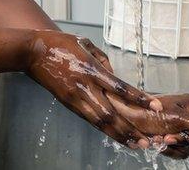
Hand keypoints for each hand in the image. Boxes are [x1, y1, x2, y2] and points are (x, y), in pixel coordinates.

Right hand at [25, 31, 156, 147]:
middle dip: (129, 130)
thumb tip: (113, 74)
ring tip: (133, 145)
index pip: (121, 88)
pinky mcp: (68, 103)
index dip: (140, 98)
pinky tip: (113, 135)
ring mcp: (75, 97)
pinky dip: (103, 129)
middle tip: (146, 142)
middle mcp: (84, 87)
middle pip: (111, 114)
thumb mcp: (85, 43)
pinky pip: (88, 118)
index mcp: (91, 69)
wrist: (32, 52)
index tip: (156, 106)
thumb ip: (103, 58)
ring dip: (118, 135)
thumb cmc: (59, 43)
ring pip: (99, 122)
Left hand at [105, 91, 188, 156]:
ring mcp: (186, 131)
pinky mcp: (177, 142)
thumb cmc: (150, 111)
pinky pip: (184, 154)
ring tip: (163, 137)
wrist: (127, 118)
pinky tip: (160, 141)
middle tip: (176, 135)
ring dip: (179, 146)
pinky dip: (172, 151)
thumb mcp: (179, 118)